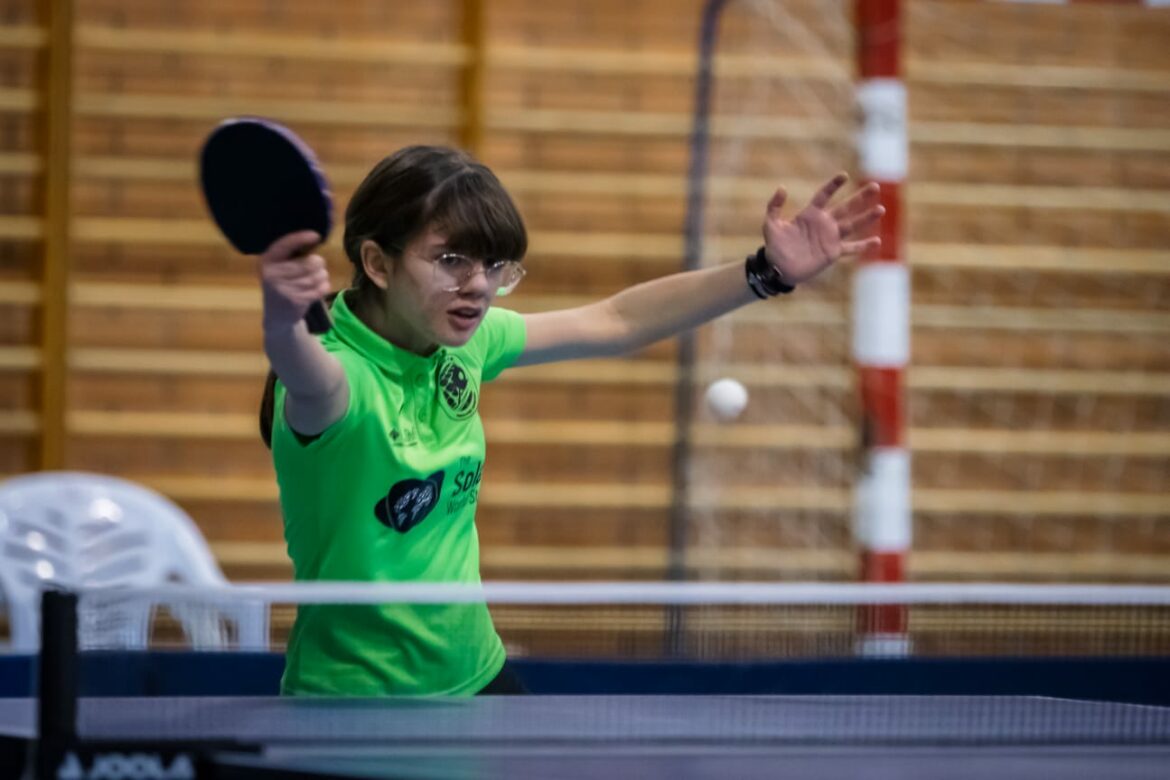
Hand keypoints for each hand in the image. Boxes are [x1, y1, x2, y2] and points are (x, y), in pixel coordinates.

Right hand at [257, 230, 329, 328]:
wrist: (277, 314)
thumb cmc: (282, 283)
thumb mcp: (279, 266)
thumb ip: (291, 254)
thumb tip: (315, 239)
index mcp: (267, 260)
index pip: (284, 245)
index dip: (300, 239)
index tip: (316, 235)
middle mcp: (273, 274)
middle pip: (308, 263)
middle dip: (319, 263)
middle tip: (318, 264)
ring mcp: (284, 289)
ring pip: (316, 276)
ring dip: (322, 275)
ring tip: (318, 276)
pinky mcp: (296, 301)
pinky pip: (320, 289)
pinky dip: (324, 286)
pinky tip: (319, 287)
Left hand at [761, 174, 882, 284]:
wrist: (779, 269)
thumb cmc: (774, 246)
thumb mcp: (770, 224)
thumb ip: (774, 206)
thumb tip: (782, 188)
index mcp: (810, 214)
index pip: (824, 195)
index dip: (833, 185)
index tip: (844, 176)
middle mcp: (824, 224)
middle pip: (845, 207)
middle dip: (860, 198)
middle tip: (874, 186)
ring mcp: (830, 238)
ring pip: (852, 225)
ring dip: (866, 218)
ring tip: (880, 209)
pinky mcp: (833, 253)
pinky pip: (851, 248)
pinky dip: (863, 246)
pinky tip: (877, 241)